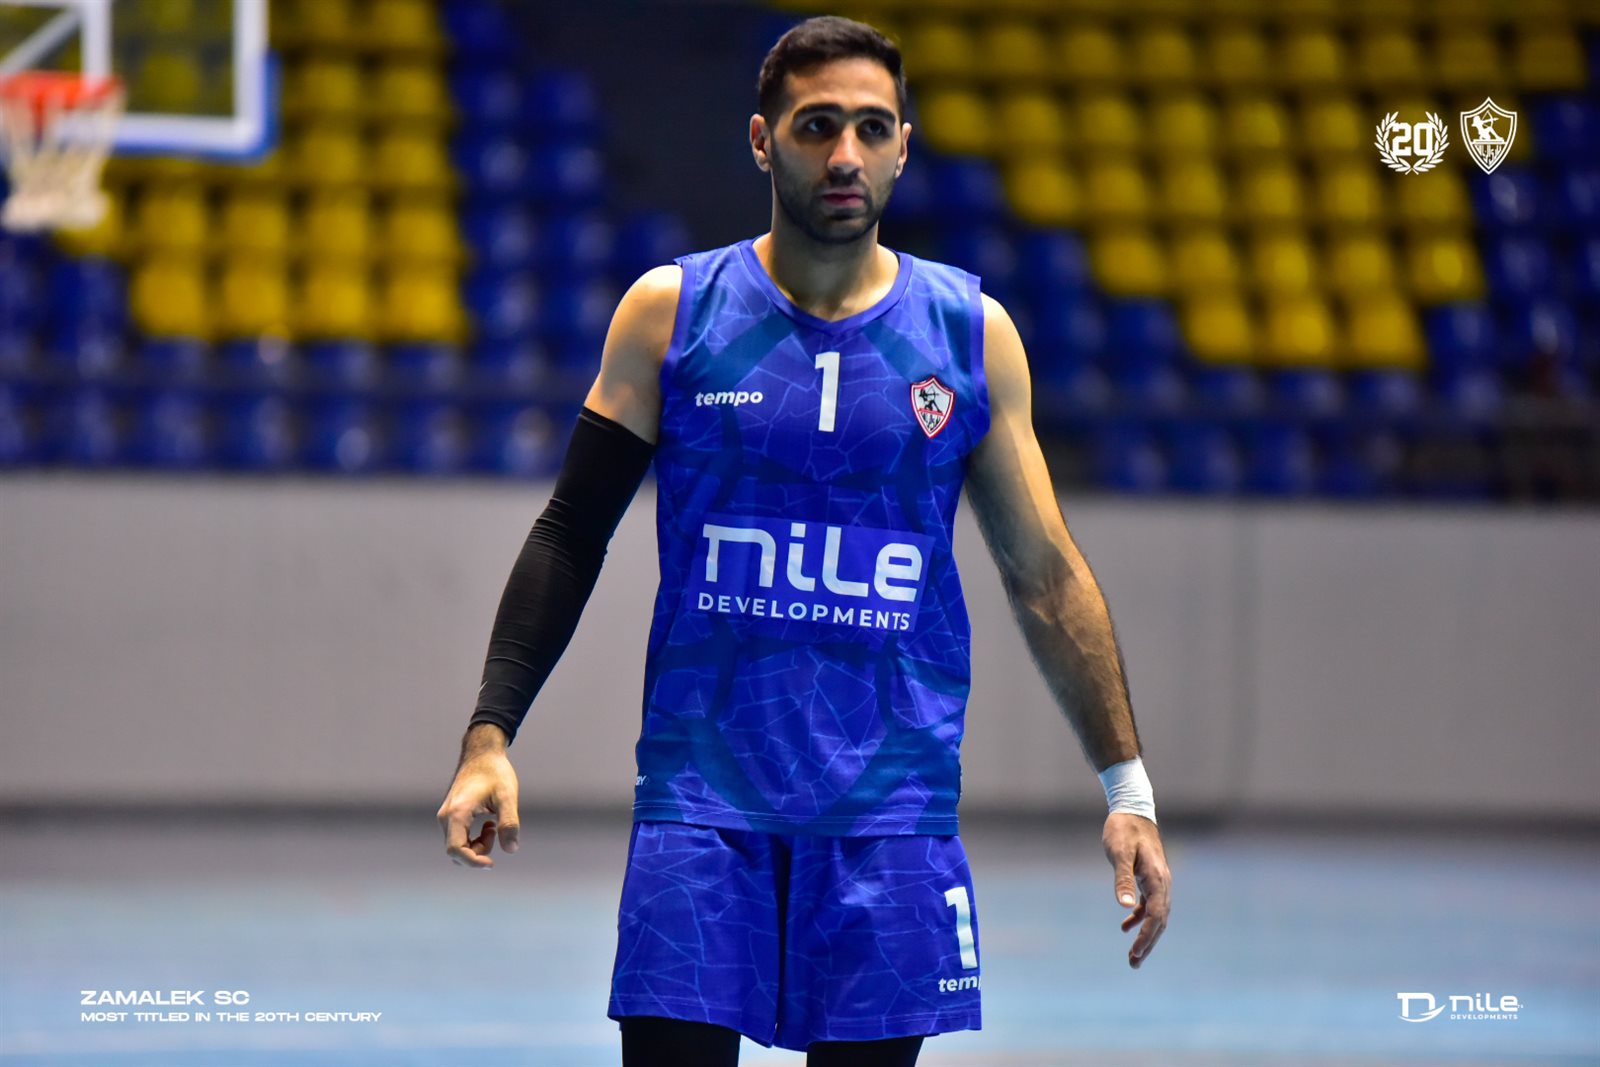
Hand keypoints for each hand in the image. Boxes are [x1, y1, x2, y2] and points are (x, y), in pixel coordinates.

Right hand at [436, 744, 521, 869]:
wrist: (481, 753)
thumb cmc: (495, 772)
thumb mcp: (507, 796)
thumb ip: (509, 823)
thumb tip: (511, 849)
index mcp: (457, 813)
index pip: (456, 850)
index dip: (473, 862)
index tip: (491, 863)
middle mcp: (446, 816)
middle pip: (456, 851)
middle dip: (478, 852)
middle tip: (496, 832)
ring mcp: (446, 816)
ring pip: (457, 846)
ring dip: (477, 845)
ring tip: (493, 826)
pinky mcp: (450, 815)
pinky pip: (458, 838)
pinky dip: (473, 839)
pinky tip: (488, 825)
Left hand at [1103, 812, 1169, 968]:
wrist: (1132, 809)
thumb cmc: (1123, 829)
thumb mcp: (1119, 853)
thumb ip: (1122, 878)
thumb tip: (1124, 906)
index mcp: (1157, 879)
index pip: (1156, 916)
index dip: (1146, 937)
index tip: (1135, 953)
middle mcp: (1162, 882)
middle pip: (1160, 921)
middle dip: (1148, 943)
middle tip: (1133, 963)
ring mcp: (1158, 881)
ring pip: (1156, 915)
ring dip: (1145, 935)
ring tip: (1133, 956)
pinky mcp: (1149, 877)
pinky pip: (1149, 904)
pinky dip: (1139, 918)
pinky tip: (1125, 926)